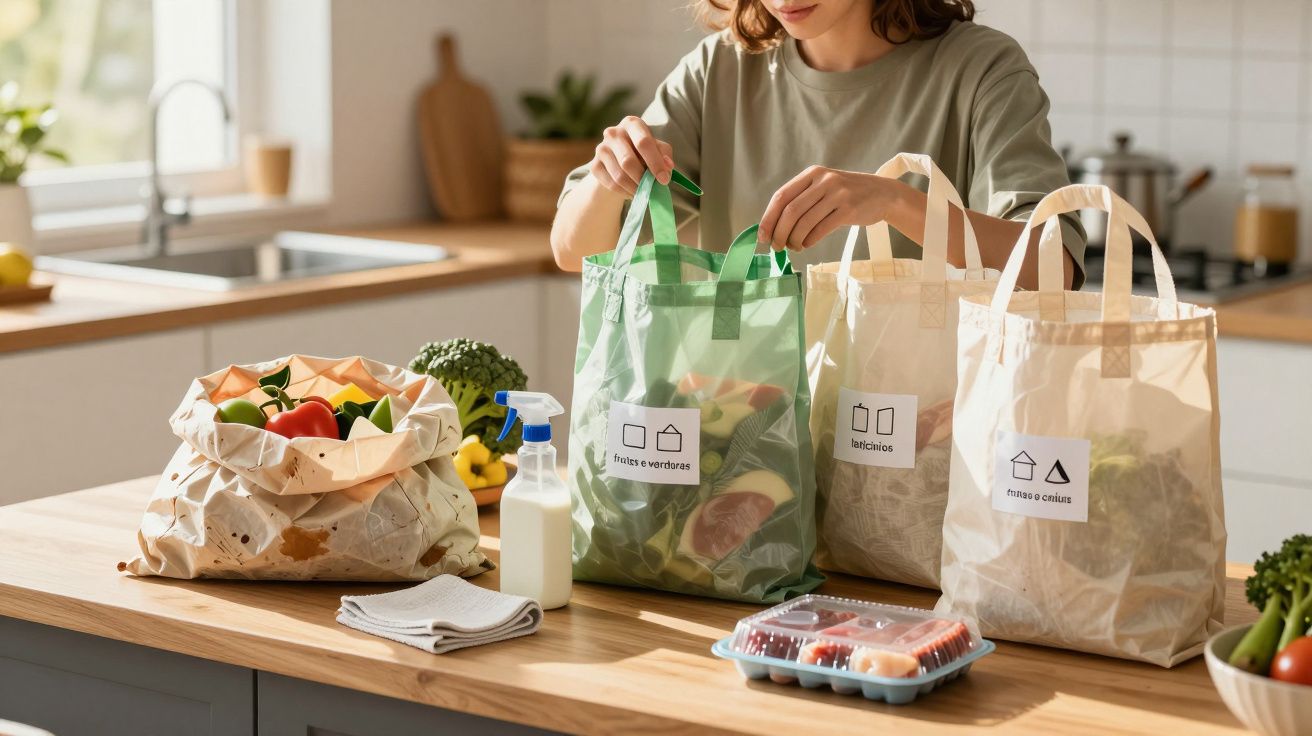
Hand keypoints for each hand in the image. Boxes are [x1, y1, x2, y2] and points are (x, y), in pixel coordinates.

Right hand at [589, 116, 674, 196]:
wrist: (621, 162)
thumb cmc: (644, 152)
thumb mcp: (657, 149)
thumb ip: (664, 155)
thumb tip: (667, 167)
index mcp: (632, 123)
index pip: (643, 142)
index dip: (655, 163)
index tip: (663, 180)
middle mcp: (613, 132)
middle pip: (628, 161)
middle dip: (643, 179)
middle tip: (652, 189)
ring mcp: (601, 148)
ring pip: (619, 175)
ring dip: (634, 188)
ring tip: (644, 192)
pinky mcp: (594, 165)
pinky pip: (611, 184)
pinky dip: (624, 192)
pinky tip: (632, 191)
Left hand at [758, 166, 909, 249]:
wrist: (882, 194)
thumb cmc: (847, 195)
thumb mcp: (824, 187)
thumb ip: (802, 200)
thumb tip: (774, 227)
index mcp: (812, 174)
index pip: (781, 196)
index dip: (768, 218)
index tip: (762, 236)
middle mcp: (824, 181)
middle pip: (791, 211)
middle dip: (779, 233)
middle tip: (777, 247)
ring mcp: (837, 194)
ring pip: (805, 222)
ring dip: (794, 240)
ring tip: (794, 247)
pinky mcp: (849, 210)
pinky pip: (821, 230)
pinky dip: (810, 241)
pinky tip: (807, 244)